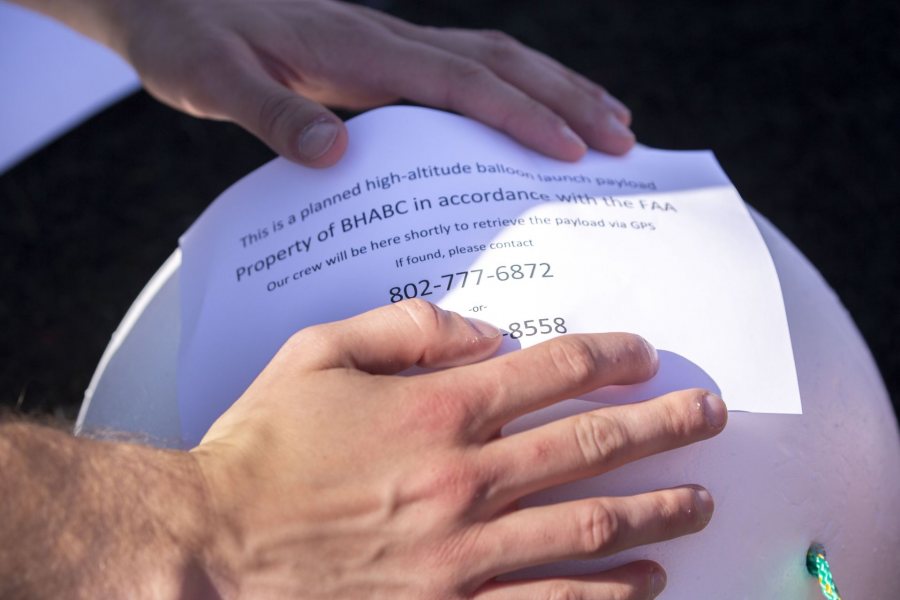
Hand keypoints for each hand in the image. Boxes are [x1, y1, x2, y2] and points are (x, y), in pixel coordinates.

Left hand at [94, 0, 633, 165]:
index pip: (458, 82)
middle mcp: (387, 39)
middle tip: (624, 137)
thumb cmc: (189, 38)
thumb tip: (333, 152)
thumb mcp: (213, 80)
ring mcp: (389, 42)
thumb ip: (272, 112)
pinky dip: (514, 86)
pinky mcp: (383, 54)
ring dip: (555, 86)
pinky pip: (467, 66)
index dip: (519, 114)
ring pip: (494, 56)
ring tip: (608, 120)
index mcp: (356, 50)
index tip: (573, 148)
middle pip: (499, 61)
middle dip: (566, 98)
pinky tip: (531, 107)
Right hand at [192, 300, 726, 597]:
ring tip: (702, 499)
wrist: (212, 550)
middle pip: (591, 446)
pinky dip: (609, 595)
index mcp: (436, 410)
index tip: (644, 354)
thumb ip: (407, 327)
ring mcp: (464, 553)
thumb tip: (487, 333)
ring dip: (657, 510)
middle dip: (663, 427)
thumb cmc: (261, 447)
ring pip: (590, 528)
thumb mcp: (317, 351)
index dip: (610, 356)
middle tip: (709, 416)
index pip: (552, 370)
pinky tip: (647, 583)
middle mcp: (464, 479)